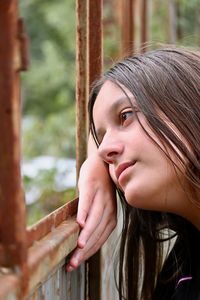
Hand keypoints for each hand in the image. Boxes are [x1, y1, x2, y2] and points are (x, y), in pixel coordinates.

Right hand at [66, 154, 116, 270]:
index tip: (76, 264)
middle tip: (72, 263)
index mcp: (111, 215)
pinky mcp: (91, 185)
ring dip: (86, 234)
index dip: (90, 252)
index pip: (102, 237)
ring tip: (77, 247)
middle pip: (98, 231)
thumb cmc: (99, 188)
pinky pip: (88, 200)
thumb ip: (95, 221)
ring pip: (95, 218)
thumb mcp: (100, 205)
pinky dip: (84, 211)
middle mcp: (108, 207)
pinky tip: (78, 222)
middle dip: (85, 249)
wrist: (102, 161)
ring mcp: (100, 195)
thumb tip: (81, 241)